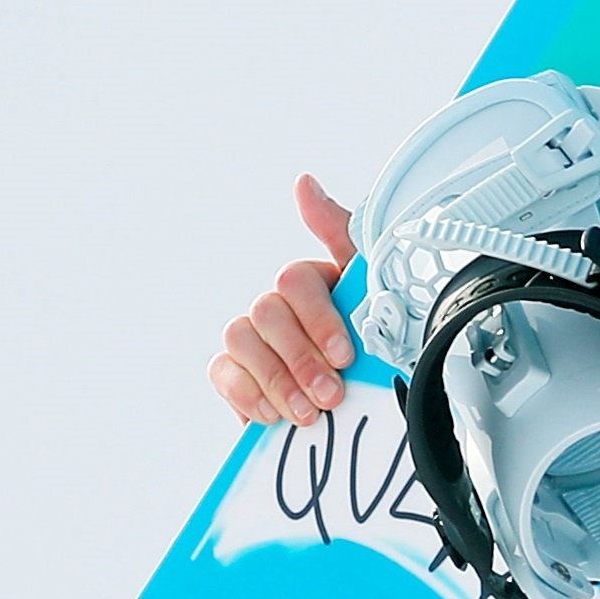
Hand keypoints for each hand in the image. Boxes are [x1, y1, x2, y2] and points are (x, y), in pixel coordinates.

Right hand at [210, 175, 360, 427]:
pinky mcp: (236, 376)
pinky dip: (246, 394)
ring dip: (276, 379)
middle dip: (300, 358)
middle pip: (266, 312)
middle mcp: (278, 306)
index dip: (319, 319)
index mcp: (312, 284)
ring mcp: (253, 340)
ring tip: (309, 413)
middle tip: (330, 395)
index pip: (296, 280)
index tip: (345, 356)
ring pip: (240, 338)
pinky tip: (274, 415)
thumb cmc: (378, 349)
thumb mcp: (375, 292)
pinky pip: (221, 371)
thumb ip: (344, 235)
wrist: (376, 413)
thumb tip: (302, 183)